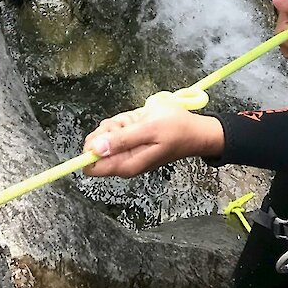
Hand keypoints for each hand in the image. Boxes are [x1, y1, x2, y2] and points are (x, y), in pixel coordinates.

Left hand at [83, 99, 223, 177]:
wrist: (196, 131)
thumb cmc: (177, 129)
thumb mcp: (148, 129)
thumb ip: (121, 140)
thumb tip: (94, 150)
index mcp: (126, 164)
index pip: (91, 166)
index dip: (93, 146)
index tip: (109, 132)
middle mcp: (124, 162)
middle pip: (96, 147)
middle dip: (108, 129)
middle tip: (129, 123)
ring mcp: (127, 153)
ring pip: (106, 136)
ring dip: (119, 123)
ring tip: (139, 121)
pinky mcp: (132, 144)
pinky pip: (118, 131)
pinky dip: (125, 122)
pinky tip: (140, 121)